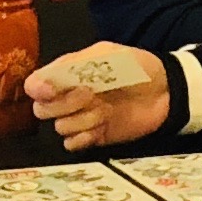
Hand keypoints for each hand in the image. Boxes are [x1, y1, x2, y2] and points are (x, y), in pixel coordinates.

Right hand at [25, 42, 167, 150]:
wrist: (166, 92)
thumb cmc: (136, 67)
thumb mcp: (105, 56)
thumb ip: (70, 67)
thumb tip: (38, 85)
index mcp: (67, 73)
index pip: (35, 85)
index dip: (39, 90)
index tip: (53, 91)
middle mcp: (68, 96)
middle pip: (42, 110)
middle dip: (65, 104)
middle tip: (91, 95)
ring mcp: (80, 118)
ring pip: (59, 127)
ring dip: (81, 120)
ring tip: (105, 110)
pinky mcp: (92, 137)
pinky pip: (71, 145)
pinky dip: (84, 138)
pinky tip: (101, 128)